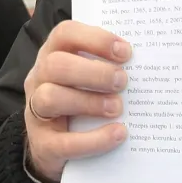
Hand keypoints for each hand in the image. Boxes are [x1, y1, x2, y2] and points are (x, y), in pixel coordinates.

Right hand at [23, 20, 131, 182]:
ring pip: (50, 98)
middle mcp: (39, 79)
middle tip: (123, 81)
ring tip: (117, 108)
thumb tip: (146, 67)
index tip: (125, 52)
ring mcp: (35, 111)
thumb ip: (106, 68)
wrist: (54, 148)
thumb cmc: (79, 103)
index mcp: (52, 55)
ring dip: (88, 102)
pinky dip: (93, 139)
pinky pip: (63, 142)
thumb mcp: (86, 80)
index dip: (95, 39)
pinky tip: (118, 134)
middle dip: (93, 72)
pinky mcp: (42, 144)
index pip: (65, 34)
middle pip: (55, 65)